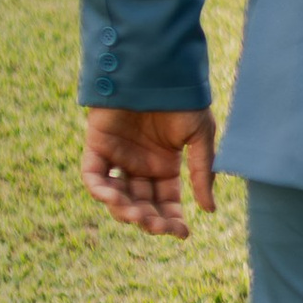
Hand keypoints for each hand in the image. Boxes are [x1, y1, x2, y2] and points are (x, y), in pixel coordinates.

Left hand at [83, 107, 216, 239]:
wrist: (156, 68)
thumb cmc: (182, 99)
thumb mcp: (200, 137)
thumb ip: (203, 172)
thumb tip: (209, 210)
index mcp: (164, 164)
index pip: (166, 201)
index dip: (172, 219)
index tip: (182, 233)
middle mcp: (140, 164)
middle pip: (142, 203)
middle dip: (150, 219)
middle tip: (158, 226)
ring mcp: (117, 156)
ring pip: (117, 195)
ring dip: (126, 210)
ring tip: (138, 215)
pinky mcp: (97, 144)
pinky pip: (93, 174)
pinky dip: (99, 189)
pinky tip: (114, 199)